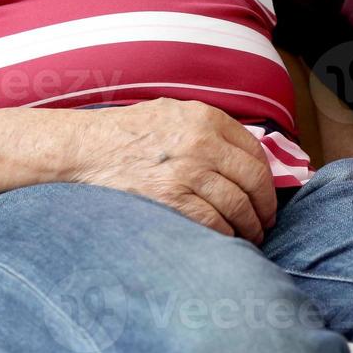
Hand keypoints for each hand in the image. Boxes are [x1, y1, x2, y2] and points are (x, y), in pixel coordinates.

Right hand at [73, 98, 277, 242]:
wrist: (86, 149)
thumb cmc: (129, 132)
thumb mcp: (175, 113)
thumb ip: (210, 129)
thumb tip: (245, 156)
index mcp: (206, 119)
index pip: (255, 152)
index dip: (267, 179)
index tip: (266, 195)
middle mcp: (202, 144)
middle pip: (254, 181)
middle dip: (265, 207)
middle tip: (266, 222)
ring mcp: (187, 173)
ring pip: (238, 206)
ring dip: (249, 226)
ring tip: (249, 235)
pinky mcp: (171, 200)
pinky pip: (213, 223)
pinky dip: (225, 235)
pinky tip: (225, 238)